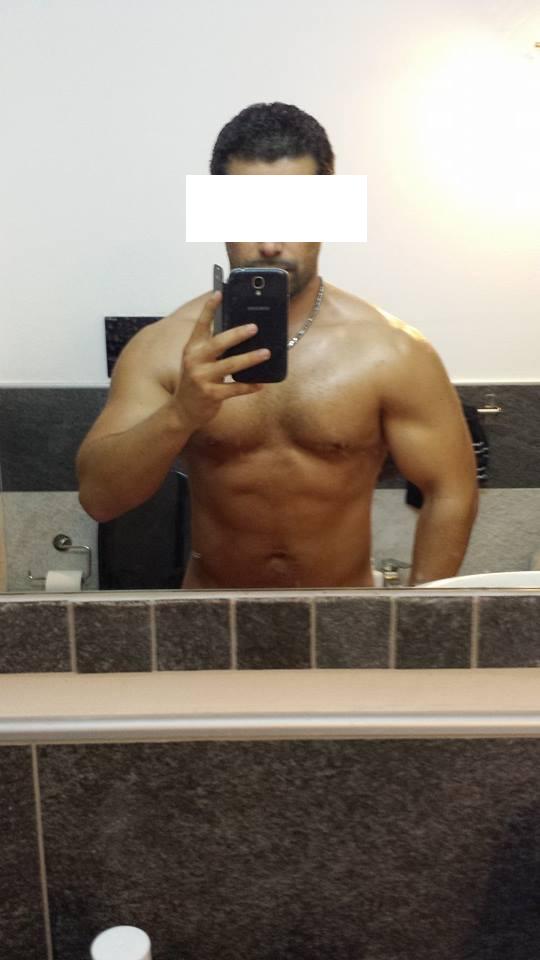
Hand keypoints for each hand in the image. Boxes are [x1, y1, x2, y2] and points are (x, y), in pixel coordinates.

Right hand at [172, 291, 269, 429]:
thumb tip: (238, 335)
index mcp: (192, 349)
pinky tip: (261, 384)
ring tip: (266, 353)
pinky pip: (234, 389)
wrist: (182, 410)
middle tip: (254, 327)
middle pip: (218, 343)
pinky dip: (249, 386)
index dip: (209, 308)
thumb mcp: (197, 362)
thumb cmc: (195, 381)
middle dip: (237, 334)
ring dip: (250, 359)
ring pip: (230, 365)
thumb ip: (211, 349)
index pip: (200, 325)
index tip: (219, 292)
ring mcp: (202, 378)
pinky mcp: (210, 395)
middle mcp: (194, 361)